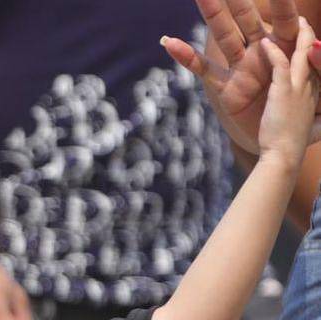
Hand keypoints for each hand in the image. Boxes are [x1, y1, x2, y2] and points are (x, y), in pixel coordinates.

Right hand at [162, 0, 313, 153]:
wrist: (280, 149)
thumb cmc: (304, 121)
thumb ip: (319, 68)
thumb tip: (315, 45)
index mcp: (287, 51)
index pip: (286, 20)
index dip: (282, 4)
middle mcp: (261, 53)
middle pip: (249, 19)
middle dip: (240, 1)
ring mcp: (240, 68)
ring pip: (225, 35)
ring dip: (213, 14)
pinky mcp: (225, 87)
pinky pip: (203, 69)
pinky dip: (186, 56)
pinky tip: (169, 42)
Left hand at [258, 18, 320, 165]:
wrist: (284, 157)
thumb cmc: (290, 145)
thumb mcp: (309, 127)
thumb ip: (314, 118)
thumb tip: (315, 120)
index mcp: (314, 94)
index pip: (317, 66)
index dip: (314, 52)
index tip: (309, 42)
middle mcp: (310, 87)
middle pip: (313, 54)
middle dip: (309, 36)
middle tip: (304, 22)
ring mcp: (298, 88)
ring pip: (301, 54)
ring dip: (298, 35)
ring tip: (294, 20)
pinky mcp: (284, 92)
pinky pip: (281, 65)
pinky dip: (274, 52)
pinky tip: (266, 42)